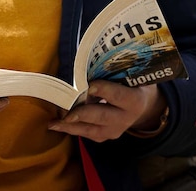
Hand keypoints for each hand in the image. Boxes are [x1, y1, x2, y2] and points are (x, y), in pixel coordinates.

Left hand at [48, 81, 164, 142]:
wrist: (142, 105)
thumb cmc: (131, 82)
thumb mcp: (129, 74)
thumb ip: (114, 70)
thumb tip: (87, 60)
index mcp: (135, 100)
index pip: (119, 95)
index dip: (104, 90)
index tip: (89, 86)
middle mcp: (126, 118)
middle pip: (101, 115)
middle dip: (81, 112)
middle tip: (64, 109)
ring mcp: (115, 130)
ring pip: (90, 129)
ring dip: (70, 124)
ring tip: (53, 122)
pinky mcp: (105, 136)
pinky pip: (86, 133)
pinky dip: (69, 128)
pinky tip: (55, 124)